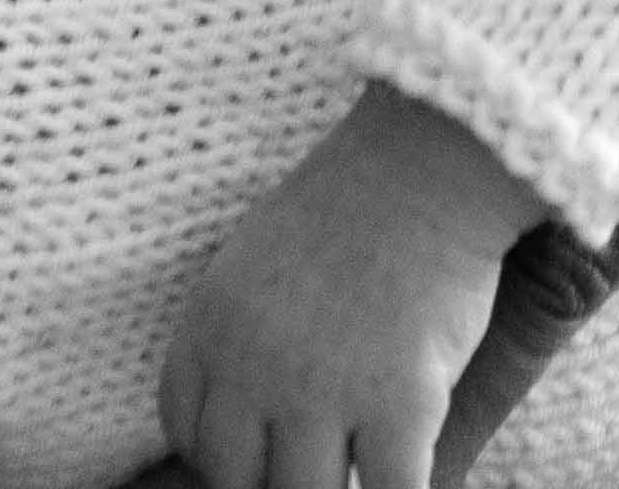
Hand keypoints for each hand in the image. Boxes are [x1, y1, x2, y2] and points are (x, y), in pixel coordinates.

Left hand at [160, 81, 539, 488]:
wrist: (432, 161)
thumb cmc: (355, 204)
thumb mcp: (259, 260)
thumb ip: (240, 334)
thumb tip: (243, 410)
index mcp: (211, 324)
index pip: (187, 431)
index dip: (224, 451)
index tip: (263, 443)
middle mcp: (253, 365)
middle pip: (236, 479)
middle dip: (273, 476)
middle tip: (315, 457)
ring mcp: (322, 389)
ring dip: (334, 487)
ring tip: (359, 458)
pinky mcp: (399, 403)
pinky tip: (409, 475)